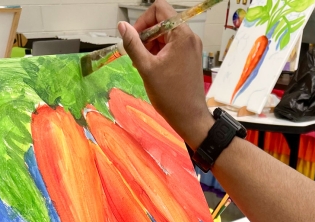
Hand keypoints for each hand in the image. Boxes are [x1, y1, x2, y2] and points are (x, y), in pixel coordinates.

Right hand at [118, 0, 213, 148]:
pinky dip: (160, 53)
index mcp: (181, 34)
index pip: (159, 9)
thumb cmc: (171, 96)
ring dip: (152, 45)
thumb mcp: (146, 68)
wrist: (190, 118)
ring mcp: (192, 47)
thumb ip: (133, 44)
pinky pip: (173, 46)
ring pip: (166, 35)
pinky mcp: (191, 58)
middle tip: (138, 55)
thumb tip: (122, 26)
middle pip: (163, 21)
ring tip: (145, 65)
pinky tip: (154, 68)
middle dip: (147, 35)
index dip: (143, 20)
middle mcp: (190, 37)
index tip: (135, 38)